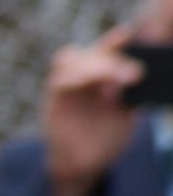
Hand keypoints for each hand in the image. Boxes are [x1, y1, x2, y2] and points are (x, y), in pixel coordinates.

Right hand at [42, 25, 140, 195]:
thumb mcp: (127, 115)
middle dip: (113, 60)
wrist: (85, 162)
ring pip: (71, 60)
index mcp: (105, 75)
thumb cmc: (107, 136)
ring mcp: (68, 87)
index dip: (118, 39)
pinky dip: (71, 78)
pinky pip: (59, 82)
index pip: (110, 49)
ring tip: (114, 81)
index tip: (132, 33)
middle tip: (134, 75)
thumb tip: (141, 74)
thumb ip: (131, 96)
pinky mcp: (55, 101)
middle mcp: (85, 75)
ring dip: (93, 66)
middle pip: (93, 52)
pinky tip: (86, 83)